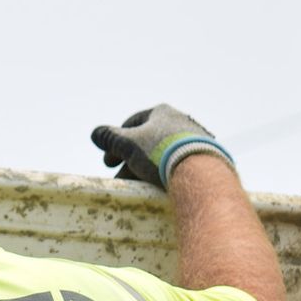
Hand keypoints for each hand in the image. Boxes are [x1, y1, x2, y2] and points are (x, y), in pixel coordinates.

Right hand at [91, 105, 230, 187]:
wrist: (200, 171)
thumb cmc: (160, 153)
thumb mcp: (129, 145)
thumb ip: (111, 139)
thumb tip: (95, 133)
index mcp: (162, 112)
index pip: (133, 123)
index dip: (117, 141)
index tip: (109, 161)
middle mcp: (180, 120)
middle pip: (147, 142)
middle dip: (130, 161)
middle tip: (120, 178)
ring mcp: (194, 138)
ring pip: (163, 154)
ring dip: (145, 170)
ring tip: (137, 188)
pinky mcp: (205, 156)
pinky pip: (178, 164)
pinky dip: (165, 173)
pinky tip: (159, 187)